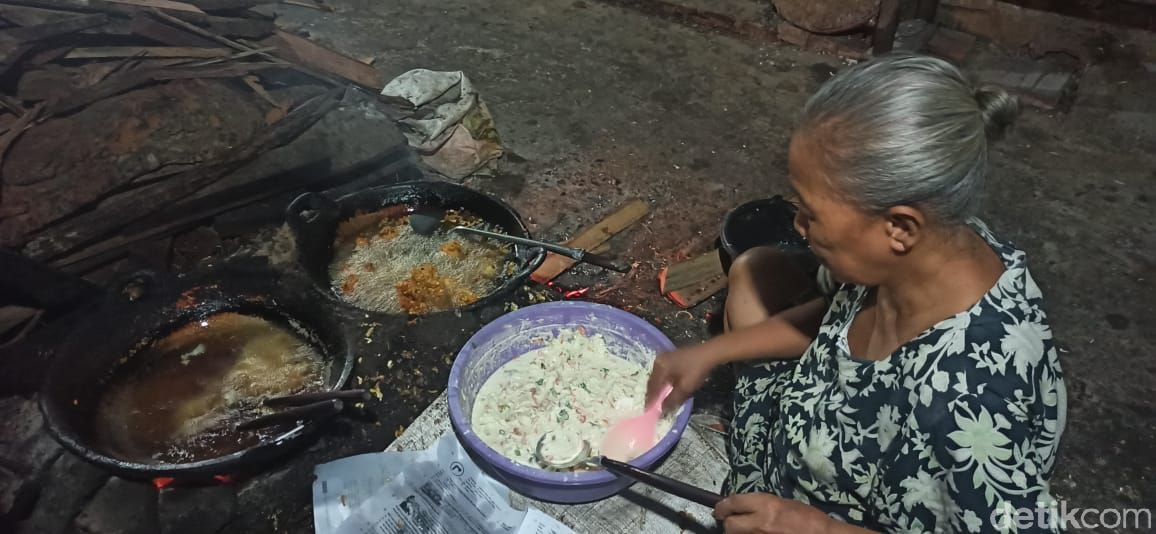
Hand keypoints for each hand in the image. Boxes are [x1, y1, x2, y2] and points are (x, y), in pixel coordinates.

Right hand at [646, 345, 716, 412]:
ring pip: (657, 376)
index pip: (652, 387)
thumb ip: (672, 400)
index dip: (650, 399)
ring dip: (657, 386)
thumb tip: (662, 410)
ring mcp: (664, 357)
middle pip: (652, 380)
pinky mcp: (671, 356)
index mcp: (659, 368)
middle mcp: (659, 361)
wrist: (709, 353)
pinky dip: (662, 380)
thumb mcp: (685, 388)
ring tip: (657, 397)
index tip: (647, 410)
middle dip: (652, 393)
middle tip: (651, 404)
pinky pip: (662, 371)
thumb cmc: (696, 370)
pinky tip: (665, 386)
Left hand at [714, 493, 832, 533]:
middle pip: (730, 525)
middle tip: (730, 522)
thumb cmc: (808, 519)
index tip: (719, 509)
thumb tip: (746, 508)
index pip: (733, 502)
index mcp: (766, 505)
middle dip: (728, 524)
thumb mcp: (784, 504)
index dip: (722, 506)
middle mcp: (760, 523)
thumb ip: (763, 506)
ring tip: (747, 531)